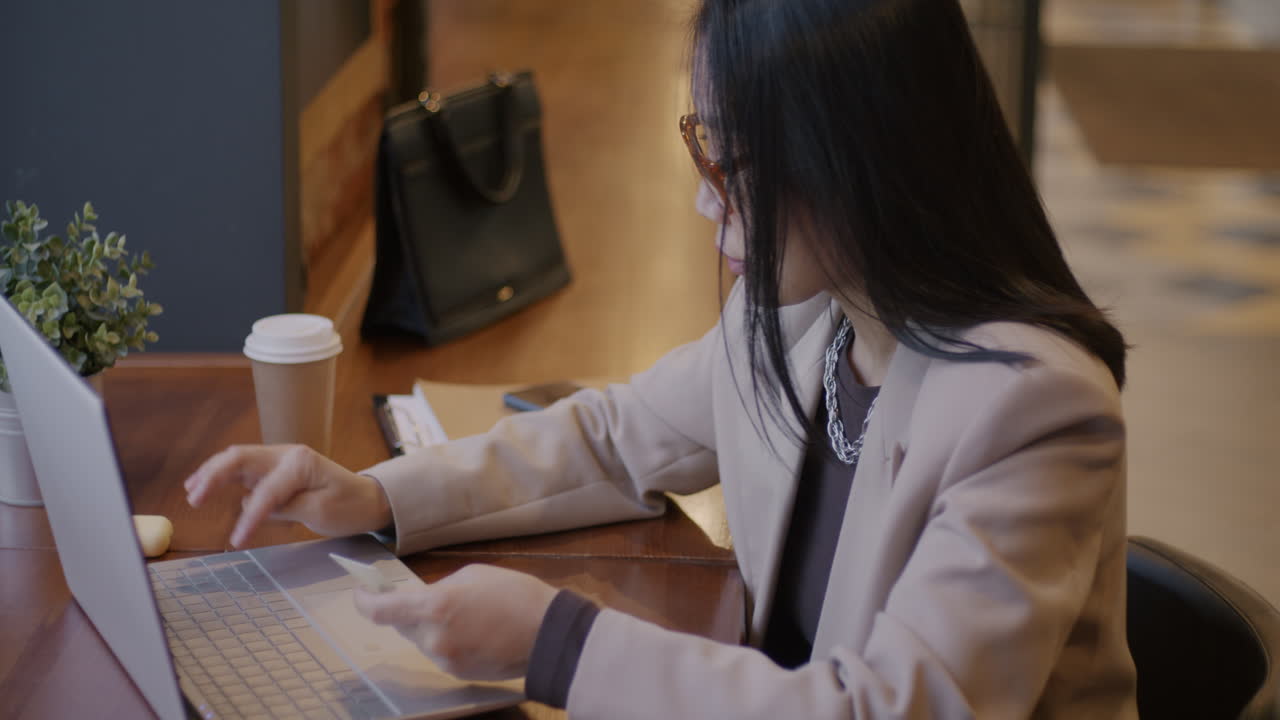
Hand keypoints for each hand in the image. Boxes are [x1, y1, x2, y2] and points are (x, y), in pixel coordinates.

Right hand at [184, 444, 392, 547]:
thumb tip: (249, 505)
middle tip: (194, 499)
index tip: (236, 540)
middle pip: (240, 458)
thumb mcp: (322, 512)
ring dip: (212, 473)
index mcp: (300, 464)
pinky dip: (222, 475)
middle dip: (213, 477)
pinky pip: (244, 468)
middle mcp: (287, 454)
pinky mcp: (277, 468)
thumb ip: (285, 508)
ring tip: (192, 491)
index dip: (249, 517)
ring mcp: (281, 459)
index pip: (266, 491)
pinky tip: (204, 485)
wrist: (368, 498)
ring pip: (237, 459)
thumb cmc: (349, 506)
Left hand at [354, 564, 557, 680]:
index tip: (361, 594)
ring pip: (422, 640)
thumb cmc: (515, 595)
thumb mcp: (473, 575)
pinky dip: (448, 640)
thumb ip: (440, 587)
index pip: (381, 611)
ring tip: (464, 614)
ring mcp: (445, 659)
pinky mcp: (458, 673)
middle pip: (401, 626)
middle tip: (427, 599)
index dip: (364, 602)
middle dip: (408, 611)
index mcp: (434, 606)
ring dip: (431, 626)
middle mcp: (433, 638)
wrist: (548, 633)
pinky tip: (474, 631)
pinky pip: (441, 653)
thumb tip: (423, 598)